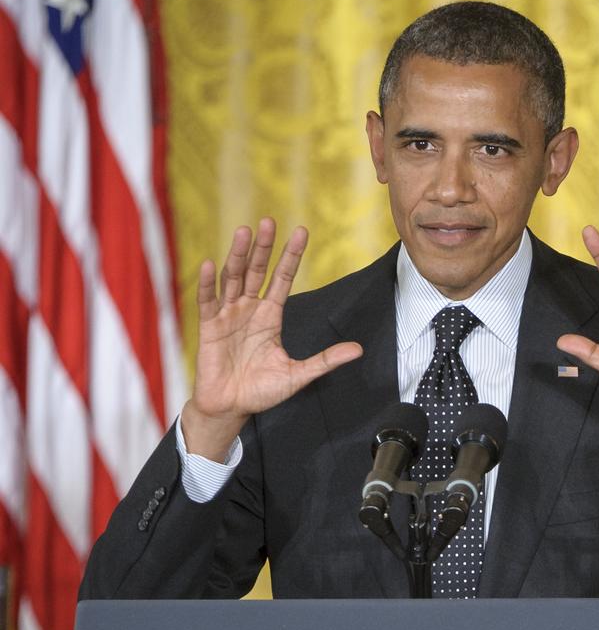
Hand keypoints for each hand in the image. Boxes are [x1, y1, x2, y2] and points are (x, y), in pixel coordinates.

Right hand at [182, 219, 362, 458]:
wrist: (231, 408)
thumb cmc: (262, 391)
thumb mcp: (298, 374)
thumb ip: (325, 360)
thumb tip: (358, 350)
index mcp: (270, 316)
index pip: (282, 279)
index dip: (291, 256)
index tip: (301, 232)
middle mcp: (249, 309)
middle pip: (256, 271)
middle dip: (263, 247)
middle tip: (269, 221)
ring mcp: (228, 316)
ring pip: (233, 278)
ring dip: (238, 255)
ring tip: (244, 232)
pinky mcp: (209, 328)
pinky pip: (208, 302)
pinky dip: (209, 284)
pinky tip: (211, 264)